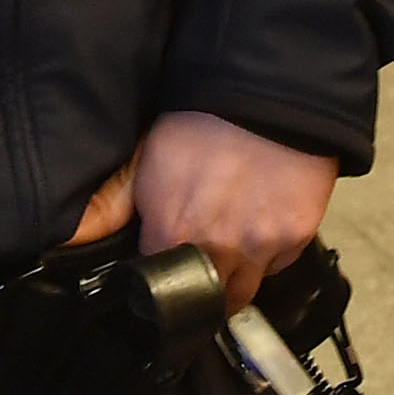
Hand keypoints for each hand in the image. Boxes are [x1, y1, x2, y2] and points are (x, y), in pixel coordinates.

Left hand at [130, 110, 338, 307]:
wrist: (264, 94)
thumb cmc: (198, 119)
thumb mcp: (147, 159)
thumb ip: (125, 204)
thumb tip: (98, 235)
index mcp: (171, 232)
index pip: (157, 280)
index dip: (158, 276)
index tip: (162, 270)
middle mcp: (215, 250)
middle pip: (206, 300)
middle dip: (199, 294)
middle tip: (197, 278)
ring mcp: (259, 247)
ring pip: (243, 292)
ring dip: (233, 284)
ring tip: (230, 264)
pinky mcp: (295, 236)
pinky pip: (277, 264)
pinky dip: (268, 255)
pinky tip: (261, 228)